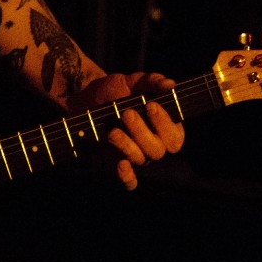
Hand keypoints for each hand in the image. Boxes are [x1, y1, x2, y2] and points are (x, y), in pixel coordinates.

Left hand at [70, 72, 184, 190]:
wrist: (86, 99)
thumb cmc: (115, 90)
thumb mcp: (132, 81)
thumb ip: (152, 81)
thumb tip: (170, 85)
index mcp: (164, 126)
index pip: (175, 136)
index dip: (166, 123)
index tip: (150, 105)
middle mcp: (153, 143)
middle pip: (158, 150)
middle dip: (142, 132)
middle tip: (127, 113)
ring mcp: (136, 154)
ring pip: (141, 159)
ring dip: (127, 145)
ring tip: (112, 130)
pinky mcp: (118, 162)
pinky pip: (129, 180)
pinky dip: (127, 177)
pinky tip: (120, 164)